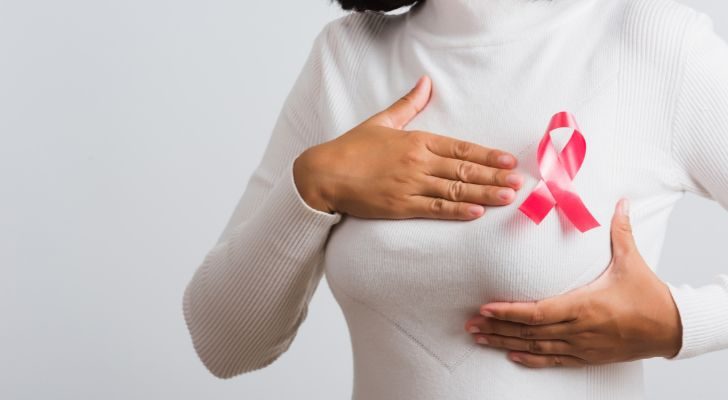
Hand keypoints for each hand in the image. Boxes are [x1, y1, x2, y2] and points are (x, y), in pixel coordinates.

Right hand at [293, 75, 523, 219]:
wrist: (324, 174)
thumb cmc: (351, 148)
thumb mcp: (381, 122)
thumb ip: (408, 104)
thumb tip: (426, 81)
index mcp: (416, 140)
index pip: (460, 148)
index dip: (487, 155)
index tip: (509, 161)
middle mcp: (417, 162)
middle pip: (463, 170)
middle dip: (493, 176)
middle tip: (519, 183)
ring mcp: (409, 185)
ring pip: (454, 190)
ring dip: (483, 194)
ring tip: (507, 198)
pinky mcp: (399, 206)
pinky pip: (433, 208)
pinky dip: (456, 211)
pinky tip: (476, 213)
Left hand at [464, 198, 682, 366]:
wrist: (672, 328)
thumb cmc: (650, 295)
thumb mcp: (632, 261)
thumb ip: (620, 231)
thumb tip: (620, 200)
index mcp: (585, 306)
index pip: (538, 312)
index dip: (509, 312)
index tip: (485, 307)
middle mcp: (579, 329)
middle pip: (529, 332)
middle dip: (497, 328)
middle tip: (470, 324)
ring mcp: (582, 346)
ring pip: (536, 347)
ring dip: (505, 343)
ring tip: (480, 338)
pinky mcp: (587, 356)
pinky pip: (553, 360)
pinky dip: (531, 358)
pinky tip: (512, 355)